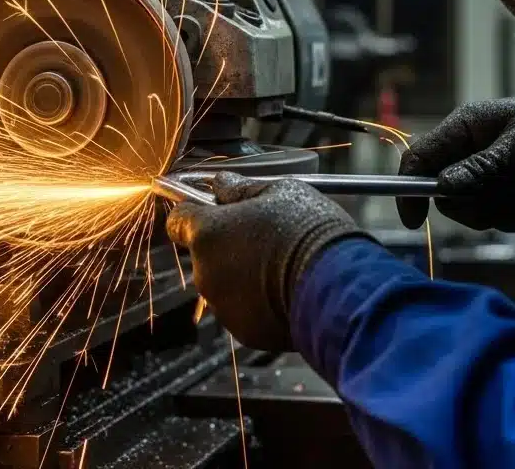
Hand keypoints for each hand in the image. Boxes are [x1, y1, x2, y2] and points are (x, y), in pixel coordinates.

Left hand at [166, 172, 375, 350]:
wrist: (337, 287)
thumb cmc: (308, 233)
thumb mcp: (278, 191)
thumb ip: (240, 188)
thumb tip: (221, 183)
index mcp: (207, 233)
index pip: (177, 221)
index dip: (194, 212)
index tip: (212, 209)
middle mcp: (205, 272)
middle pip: (204, 253)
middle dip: (227, 245)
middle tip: (262, 237)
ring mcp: (223, 306)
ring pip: (224, 284)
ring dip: (243, 275)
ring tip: (282, 266)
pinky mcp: (245, 331)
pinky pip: (244, 311)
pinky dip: (259, 302)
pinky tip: (287, 290)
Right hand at [397, 92, 514, 231]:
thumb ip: (479, 172)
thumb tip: (439, 190)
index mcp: (469, 125)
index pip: (420, 156)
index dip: (410, 188)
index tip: (416, 221)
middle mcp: (477, 147)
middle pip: (448, 192)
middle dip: (479, 204)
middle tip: (509, 196)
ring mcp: (498, 170)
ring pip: (478, 208)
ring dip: (509, 210)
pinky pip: (506, 214)